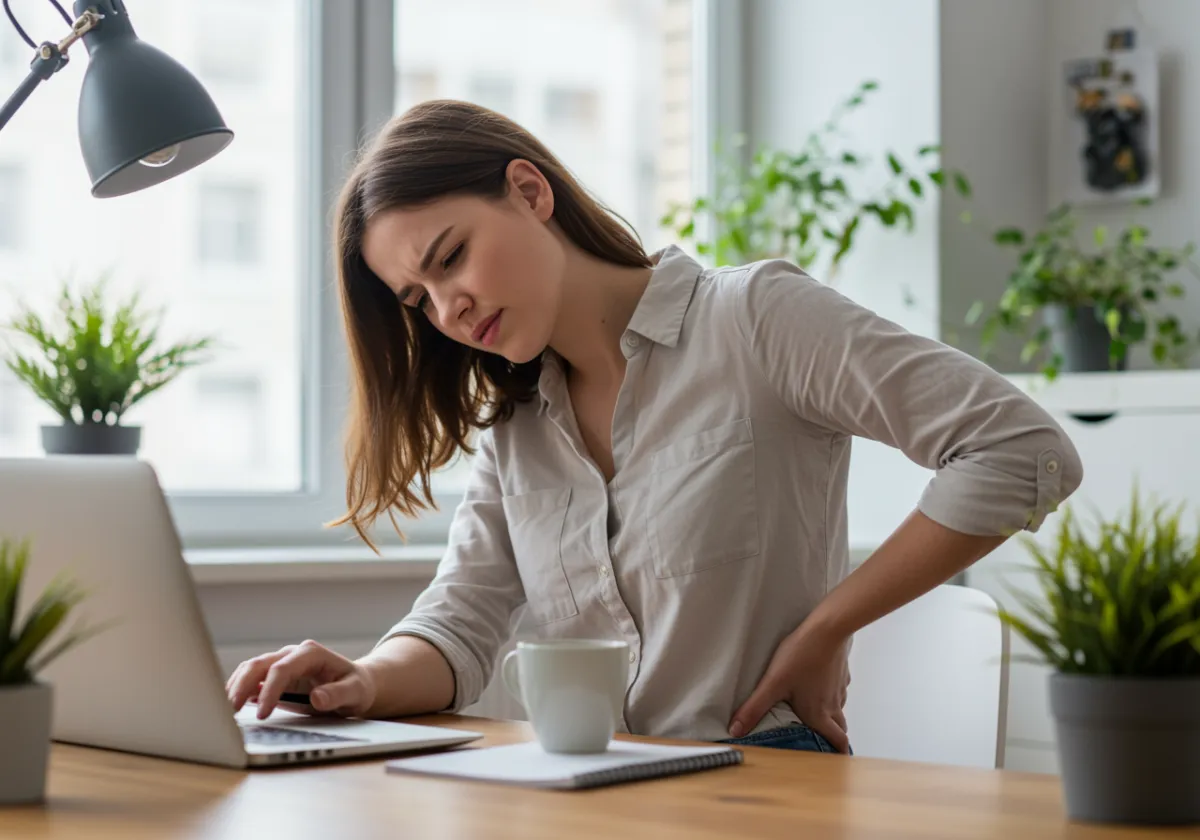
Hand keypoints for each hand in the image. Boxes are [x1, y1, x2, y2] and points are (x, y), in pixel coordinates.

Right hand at [226, 639, 377, 719]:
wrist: (355, 685)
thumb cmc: (356, 687)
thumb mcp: (355, 692)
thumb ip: (337, 694)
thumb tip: (317, 698)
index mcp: (311, 653)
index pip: (282, 669)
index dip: (269, 690)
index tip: (262, 713)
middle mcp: (292, 654)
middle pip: (259, 664)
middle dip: (241, 686)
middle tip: (229, 712)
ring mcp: (280, 663)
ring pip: (250, 669)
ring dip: (235, 687)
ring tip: (222, 711)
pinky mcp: (273, 676)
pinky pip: (250, 679)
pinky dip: (237, 690)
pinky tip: (228, 706)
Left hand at [729, 623, 851, 753]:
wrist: (827, 629)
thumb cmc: (801, 656)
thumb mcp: (773, 683)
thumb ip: (754, 708)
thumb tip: (737, 730)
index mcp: (819, 714)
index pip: (837, 741)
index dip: (837, 753)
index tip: (834, 760)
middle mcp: (833, 704)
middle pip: (840, 728)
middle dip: (833, 736)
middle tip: (823, 740)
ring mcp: (839, 687)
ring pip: (839, 708)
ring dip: (831, 715)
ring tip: (817, 713)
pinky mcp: (841, 671)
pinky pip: (839, 688)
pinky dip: (831, 693)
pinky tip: (820, 684)